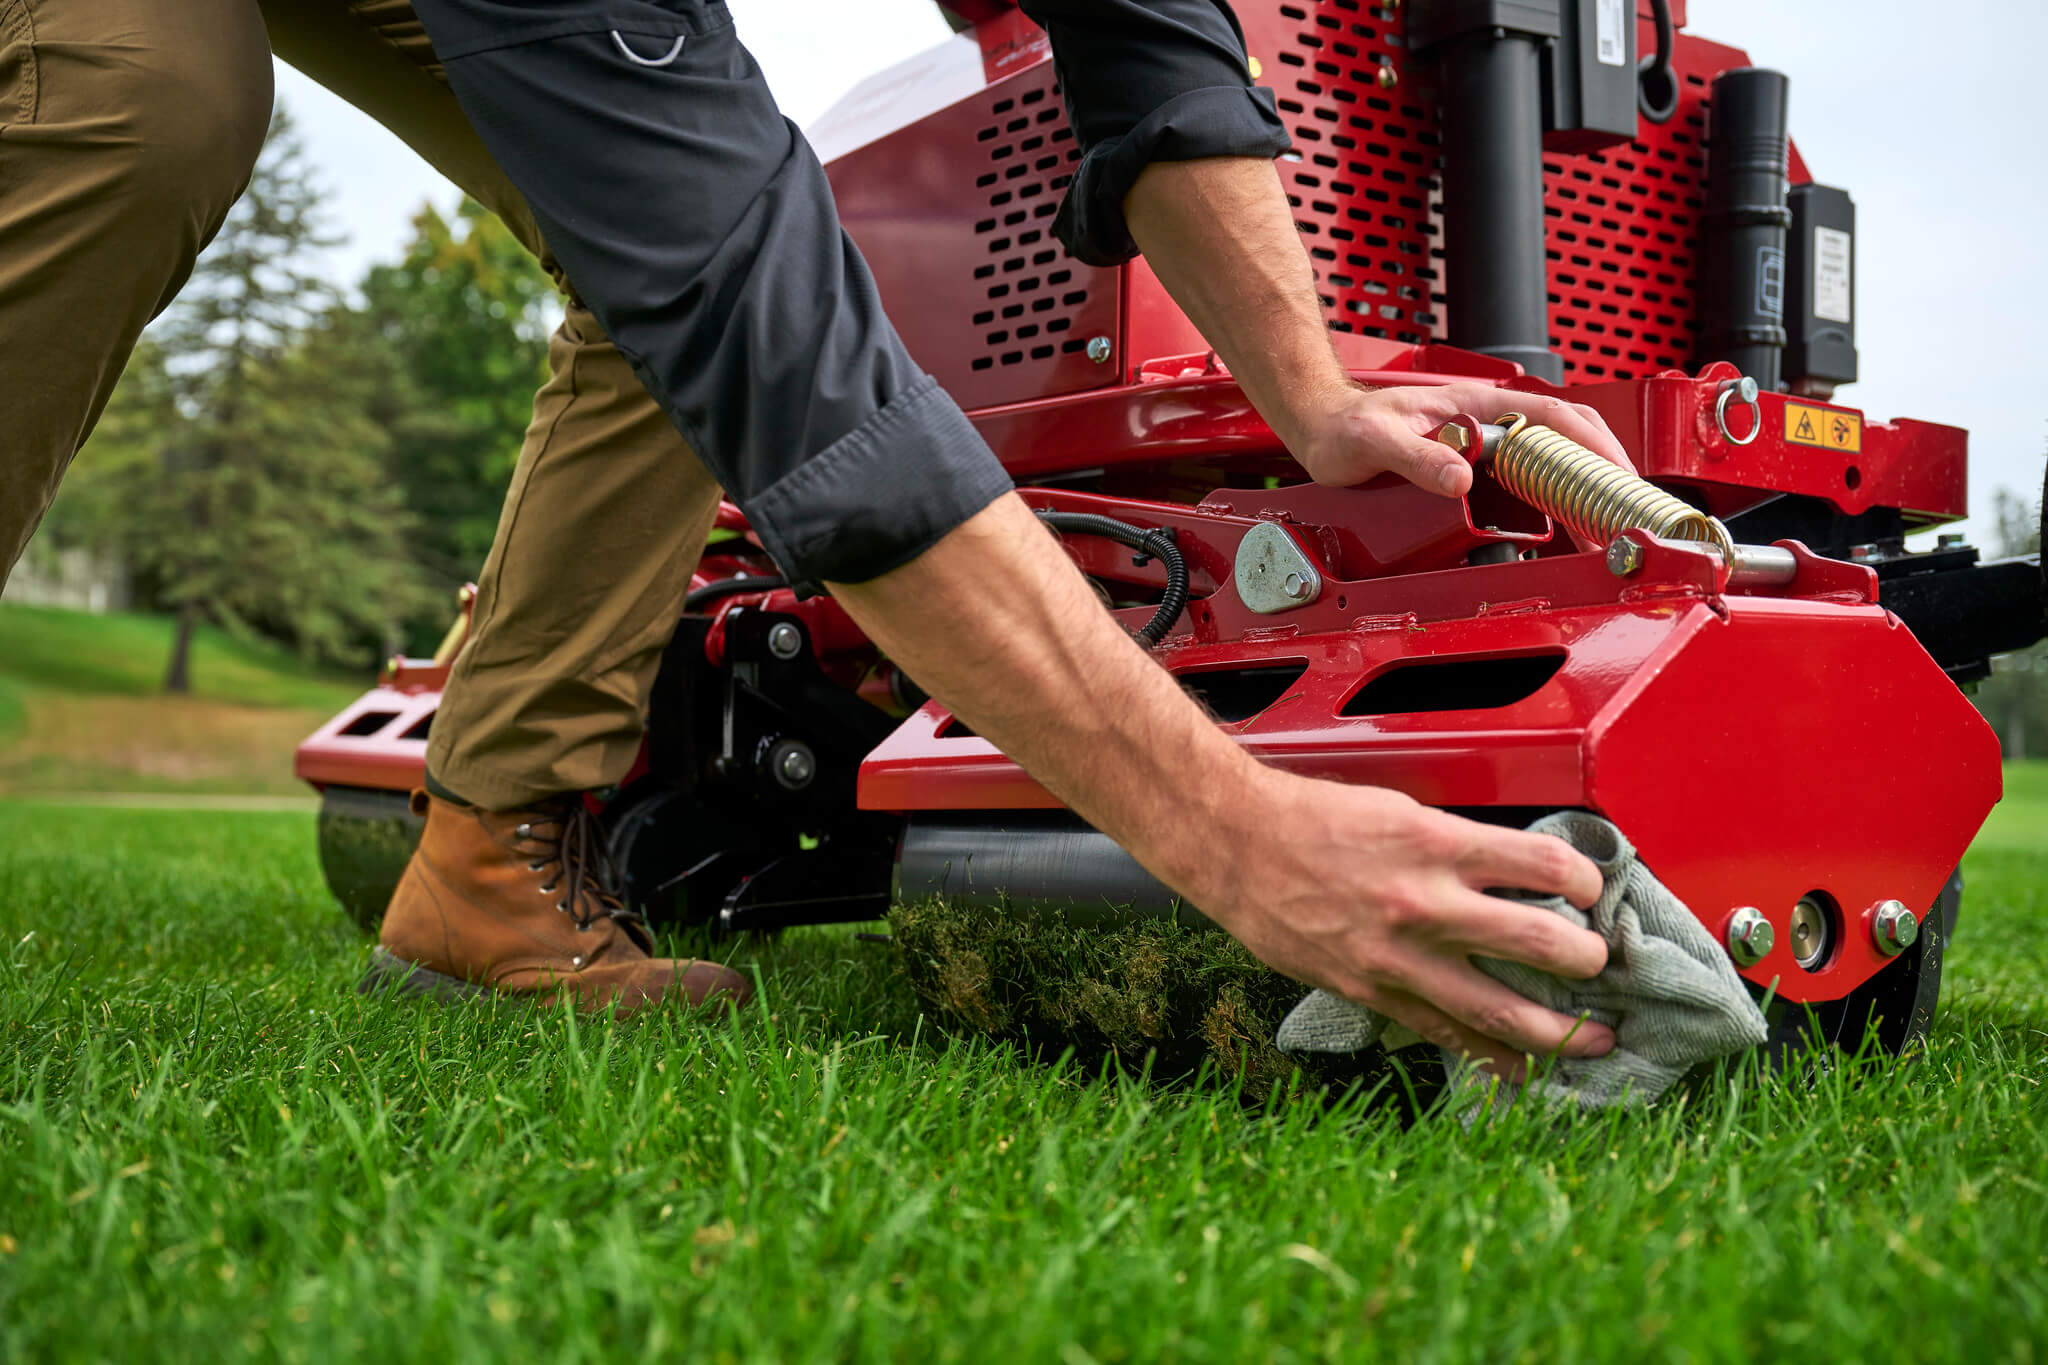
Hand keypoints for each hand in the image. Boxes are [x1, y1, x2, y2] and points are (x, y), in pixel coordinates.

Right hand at [1183, 768, 1615, 1081]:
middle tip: (1600, 966)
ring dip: (1559, 1030)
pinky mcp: (1370, 990)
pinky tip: (1519, 1068)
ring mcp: (1398, 955)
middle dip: (1586, 960)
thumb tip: (1511, 871)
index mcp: (1436, 842)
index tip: (1591, 889)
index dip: (1584, 878)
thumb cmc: (1313, 818)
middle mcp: (1425, 901)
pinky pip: (1443, 1032)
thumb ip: (1455, 843)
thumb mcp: (1399, 809)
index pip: (1543, 862)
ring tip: (1594, 1039)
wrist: (1236, 845)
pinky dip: (1487, 1056)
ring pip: (1500, 1008)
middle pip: (1540, 941)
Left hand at [1284, 381, 1635, 497]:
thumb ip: (1418, 457)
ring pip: (1553, 461)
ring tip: (1604, 527)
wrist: (1322, 427)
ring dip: (1582, 490)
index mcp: (1478, 405)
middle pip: (1568, 440)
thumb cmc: (1346, 427)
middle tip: (1625, 514)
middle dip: (1604, 473)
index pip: (1556, 418)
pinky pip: (1528, 480)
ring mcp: (1486, 444)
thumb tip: (1461, 478)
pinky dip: (1554, 502)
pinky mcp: (1476, 466)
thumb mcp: (1375, 442)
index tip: (1618, 477)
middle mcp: (1490, 422)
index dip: (1594, 447)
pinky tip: (1564, 527)